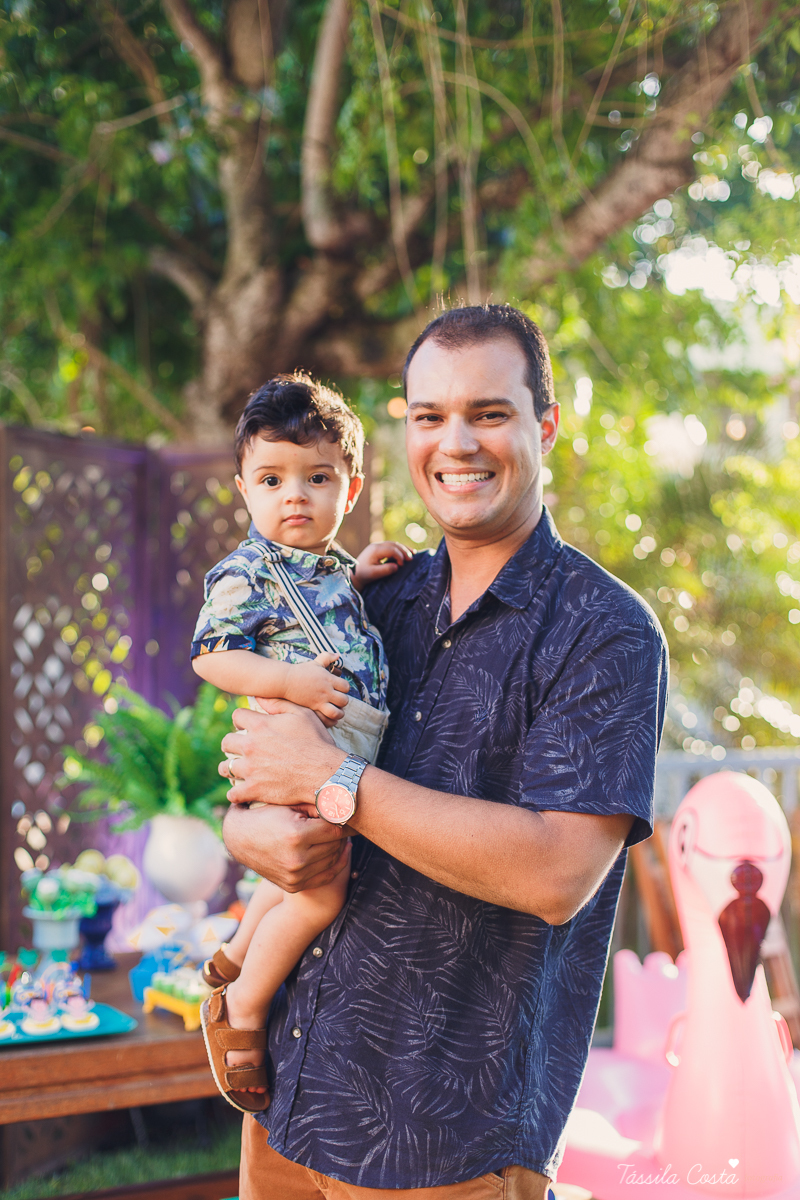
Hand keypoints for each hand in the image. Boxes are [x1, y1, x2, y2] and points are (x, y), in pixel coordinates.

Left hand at [220, 702, 344, 809]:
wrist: (325, 773)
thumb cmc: (317, 742)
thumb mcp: (303, 715)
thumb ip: (278, 704)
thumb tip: (259, 697)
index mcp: (260, 725)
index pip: (237, 716)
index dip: (241, 721)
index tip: (245, 727)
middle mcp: (251, 746)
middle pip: (226, 742)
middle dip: (232, 745)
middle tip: (240, 750)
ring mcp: (250, 769)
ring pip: (225, 768)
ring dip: (230, 769)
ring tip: (238, 771)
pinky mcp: (254, 789)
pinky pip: (233, 793)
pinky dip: (236, 793)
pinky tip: (242, 791)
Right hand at [223, 801, 348, 891]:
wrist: (239, 839)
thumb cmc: (266, 814)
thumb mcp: (289, 804)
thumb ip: (317, 806)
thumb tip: (345, 806)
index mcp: (296, 836)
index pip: (334, 829)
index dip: (341, 820)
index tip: (344, 814)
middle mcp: (296, 859)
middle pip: (335, 846)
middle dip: (339, 833)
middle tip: (342, 823)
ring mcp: (295, 876)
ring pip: (332, 860)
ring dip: (337, 848)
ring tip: (336, 835)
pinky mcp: (293, 885)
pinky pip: (325, 876)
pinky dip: (334, 864)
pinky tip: (337, 852)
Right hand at [279, 653, 349, 723]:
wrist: (285, 681)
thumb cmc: (300, 671)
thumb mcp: (315, 662)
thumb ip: (327, 657)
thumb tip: (337, 655)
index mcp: (328, 679)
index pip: (346, 687)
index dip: (345, 689)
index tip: (339, 690)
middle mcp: (326, 690)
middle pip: (344, 700)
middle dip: (343, 701)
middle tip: (337, 701)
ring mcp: (320, 700)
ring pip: (338, 711)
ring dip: (339, 712)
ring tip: (335, 710)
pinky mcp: (313, 707)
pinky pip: (327, 717)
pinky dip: (330, 718)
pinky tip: (328, 716)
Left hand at [353, 541, 412, 589]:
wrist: (354, 573)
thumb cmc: (363, 575)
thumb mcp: (373, 574)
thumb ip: (385, 570)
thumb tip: (397, 566)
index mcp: (375, 550)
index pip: (392, 550)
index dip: (399, 556)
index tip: (402, 566)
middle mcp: (376, 545)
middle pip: (394, 544)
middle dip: (404, 551)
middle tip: (411, 559)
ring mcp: (377, 546)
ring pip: (394, 544)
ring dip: (403, 548)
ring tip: (413, 554)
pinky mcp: (378, 549)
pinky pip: (391, 546)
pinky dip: (399, 549)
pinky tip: (407, 552)